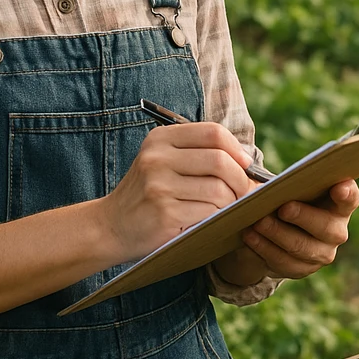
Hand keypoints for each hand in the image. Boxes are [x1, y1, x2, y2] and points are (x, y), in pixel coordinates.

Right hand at [100, 122, 254, 262]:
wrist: (110, 226)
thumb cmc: (148, 193)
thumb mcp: (164, 162)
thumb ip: (199, 154)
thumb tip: (248, 163)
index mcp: (161, 139)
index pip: (212, 132)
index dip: (236, 148)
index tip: (245, 164)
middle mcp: (157, 158)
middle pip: (219, 160)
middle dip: (241, 178)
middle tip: (245, 191)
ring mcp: (159, 186)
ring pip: (218, 189)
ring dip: (231, 201)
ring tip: (227, 207)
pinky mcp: (165, 213)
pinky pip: (209, 212)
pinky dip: (218, 216)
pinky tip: (209, 218)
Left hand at [219, 179, 358, 282]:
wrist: (280, 226)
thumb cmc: (291, 196)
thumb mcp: (295, 187)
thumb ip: (293, 184)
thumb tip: (265, 187)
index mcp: (340, 205)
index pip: (350, 198)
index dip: (347, 193)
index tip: (339, 186)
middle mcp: (337, 231)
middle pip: (325, 227)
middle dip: (302, 217)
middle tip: (283, 208)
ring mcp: (322, 253)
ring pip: (301, 247)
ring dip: (277, 233)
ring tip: (258, 222)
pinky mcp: (303, 268)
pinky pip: (284, 262)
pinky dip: (264, 248)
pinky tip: (250, 236)